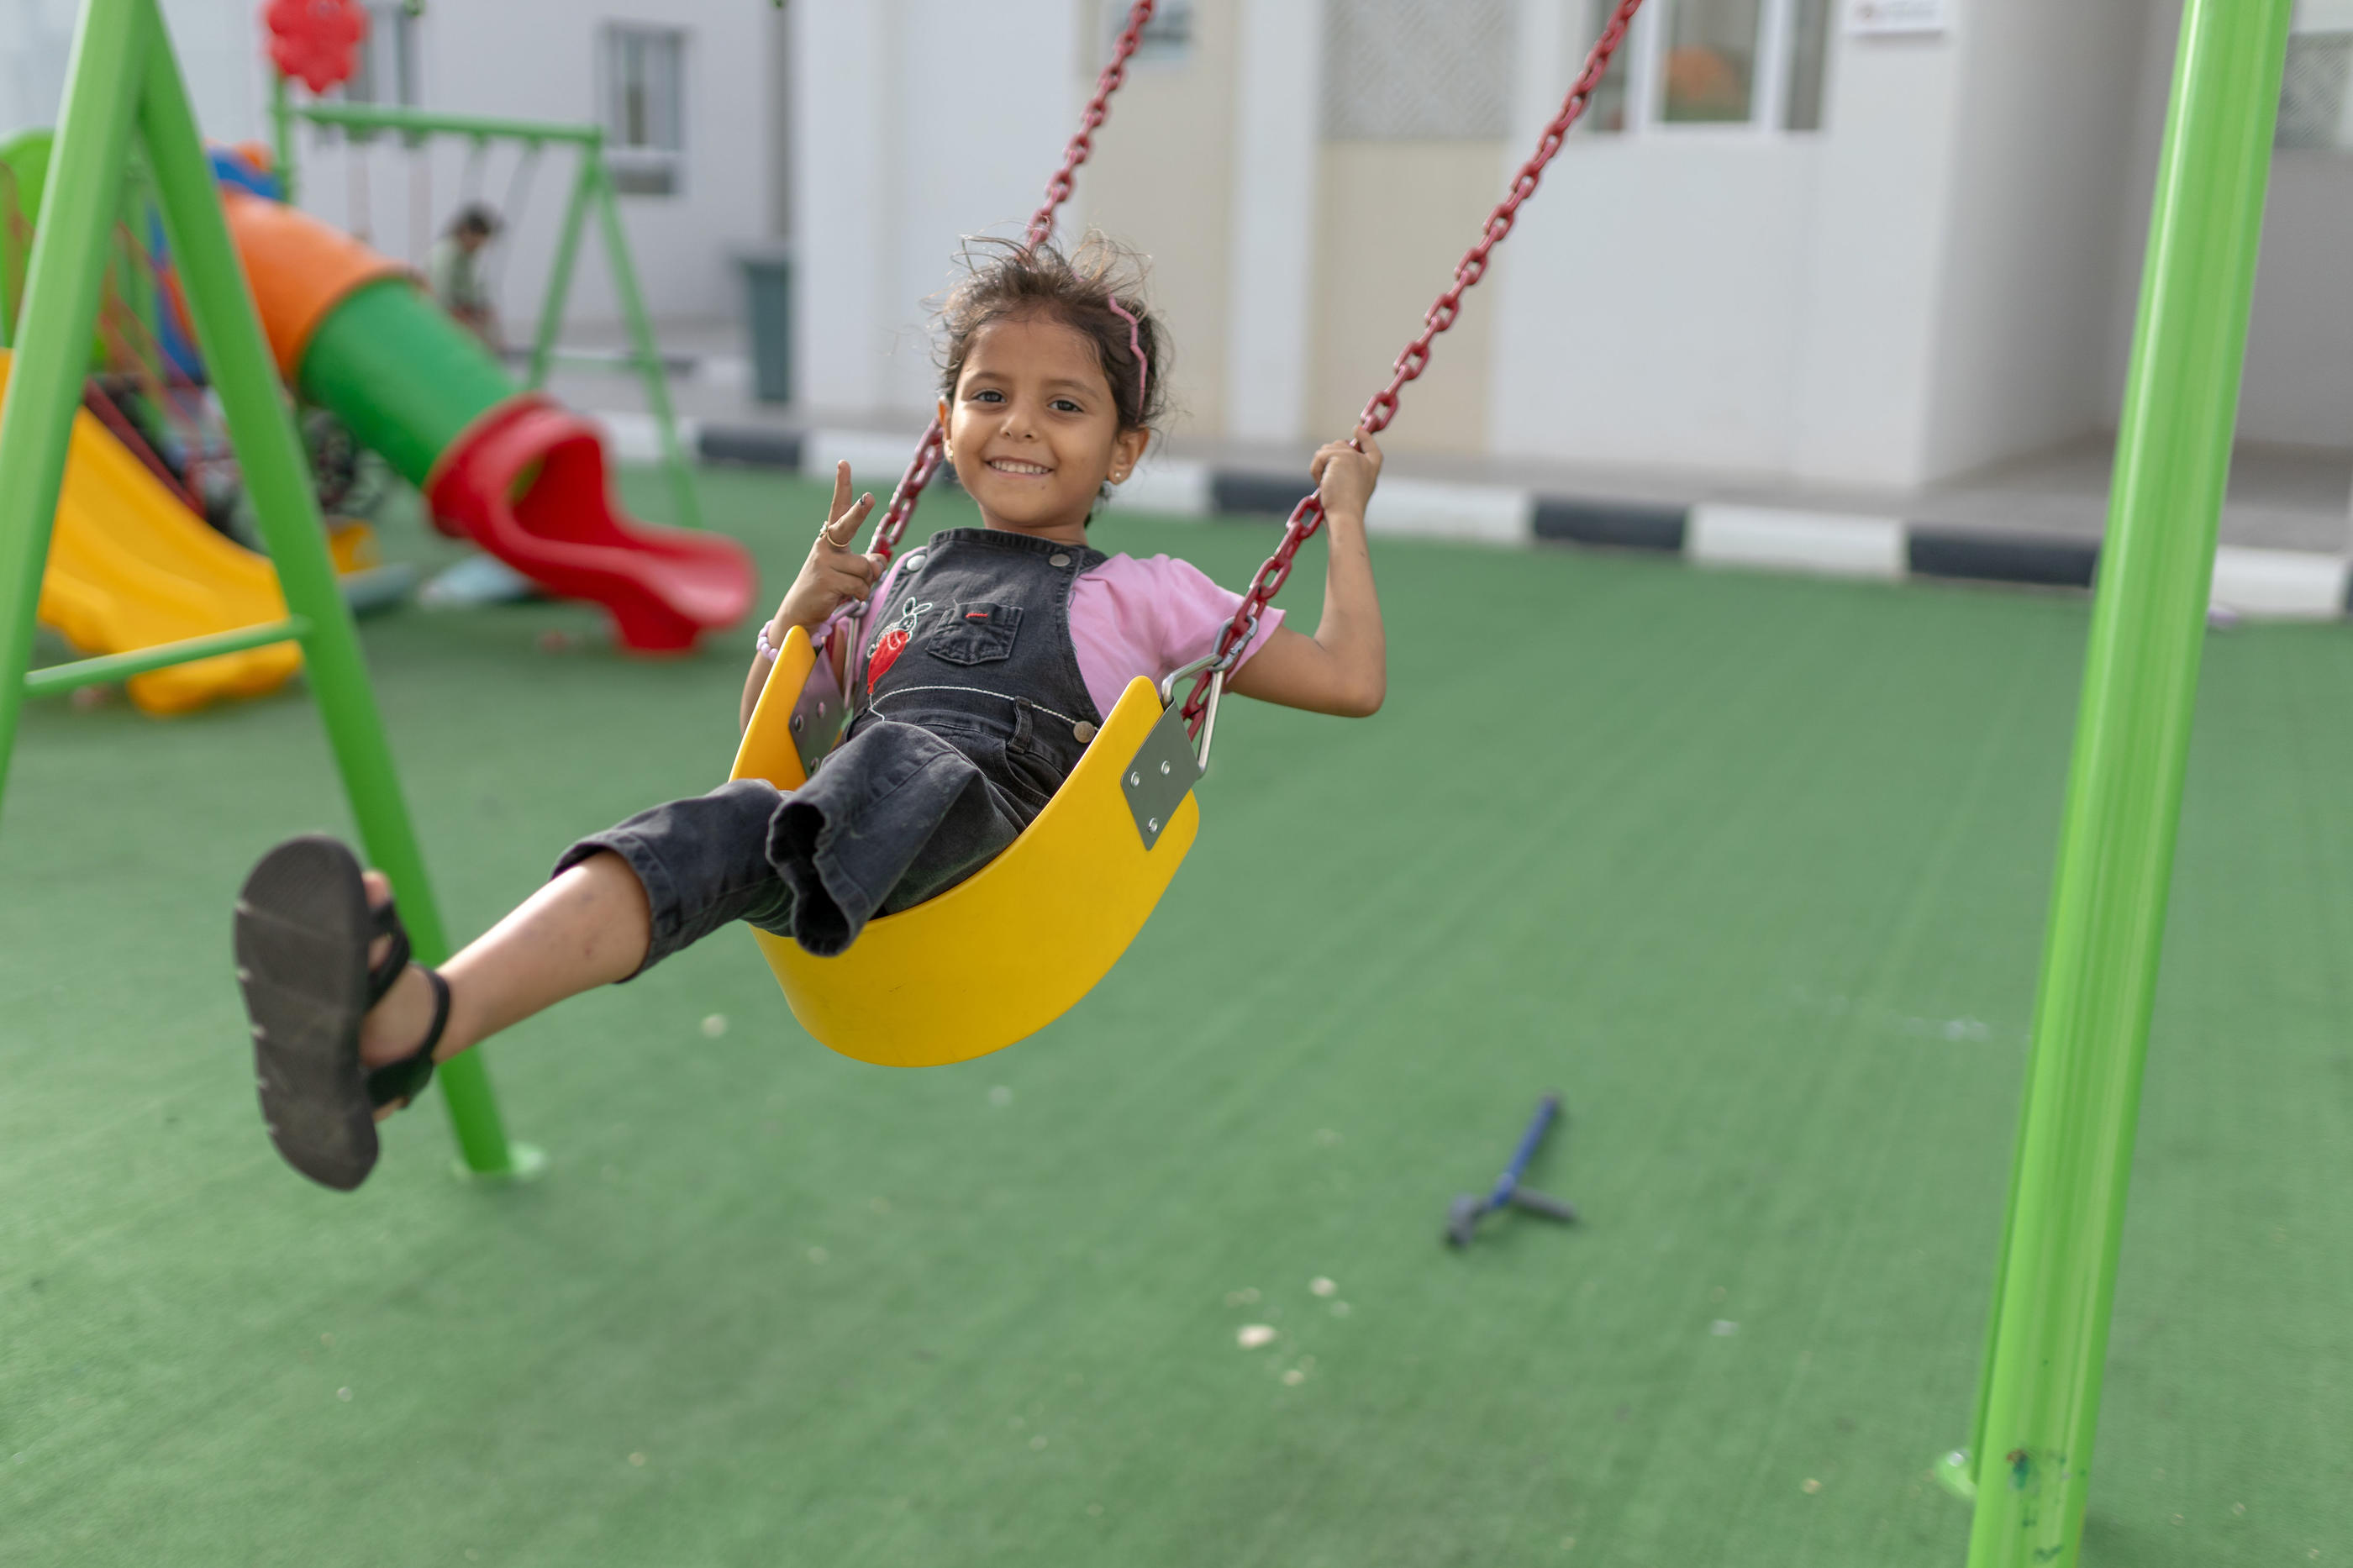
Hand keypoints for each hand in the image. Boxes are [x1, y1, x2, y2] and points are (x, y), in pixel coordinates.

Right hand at [769, 462, 883, 636]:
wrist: (800, 611)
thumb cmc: (830, 586)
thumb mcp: (851, 572)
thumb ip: (869, 564)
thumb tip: (878, 564)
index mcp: (831, 538)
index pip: (838, 507)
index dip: (843, 485)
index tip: (844, 463)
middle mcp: (826, 545)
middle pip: (848, 525)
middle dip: (860, 511)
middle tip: (870, 498)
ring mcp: (824, 562)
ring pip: (866, 569)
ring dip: (865, 583)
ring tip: (848, 589)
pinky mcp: (826, 580)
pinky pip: (860, 586)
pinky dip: (860, 595)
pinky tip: (844, 598)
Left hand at [1311, 427, 1381, 519]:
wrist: (1345, 515)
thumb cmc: (1344, 510)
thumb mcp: (1349, 489)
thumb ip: (1346, 473)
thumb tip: (1328, 457)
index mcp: (1372, 469)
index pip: (1371, 447)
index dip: (1364, 437)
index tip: (1358, 429)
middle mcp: (1366, 460)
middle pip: (1340, 446)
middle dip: (1328, 459)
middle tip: (1328, 481)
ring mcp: (1354, 456)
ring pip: (1327, 450)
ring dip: (1320, 467)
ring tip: (1326, 485)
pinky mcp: (1341, 456)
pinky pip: (1319, 457)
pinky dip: (1315, 470)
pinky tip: (1322, 484)